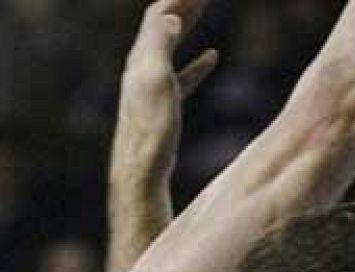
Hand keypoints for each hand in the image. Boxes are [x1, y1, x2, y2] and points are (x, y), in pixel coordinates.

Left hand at [119, 0, 218, 166]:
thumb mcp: (156, 80)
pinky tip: (213, 56)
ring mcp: (151, 86)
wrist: (142, 171)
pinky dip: (197, 60)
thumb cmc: (151, 128)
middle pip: (162, 24)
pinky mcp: (163, 105)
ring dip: (188, 23)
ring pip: (170, 45)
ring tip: (203, 7)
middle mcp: (142, 67)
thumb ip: (160, 45)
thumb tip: (170, 15)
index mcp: (140, 58)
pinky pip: (182, 73)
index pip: (158, 14)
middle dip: (183, 3)